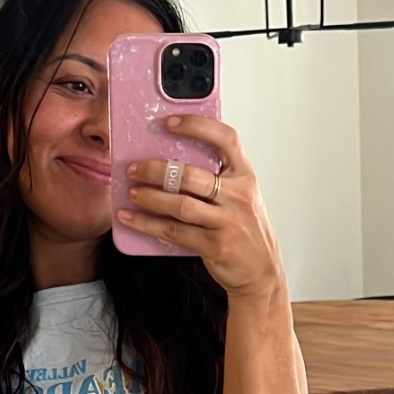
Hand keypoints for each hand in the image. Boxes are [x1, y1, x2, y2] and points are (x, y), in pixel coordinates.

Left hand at [117, 116, 285, 298]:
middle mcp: (238, 195)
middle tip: (134, 168)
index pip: (225, 139)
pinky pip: (174, 231)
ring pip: (180, 204)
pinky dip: (148, 224)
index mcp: (245, 176)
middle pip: (190, 174)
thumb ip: (217, 178)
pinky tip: (131, 218)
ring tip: (132, 192)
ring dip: (150, 197)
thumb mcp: (240, 196)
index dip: (197, 125)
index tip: (169, 122)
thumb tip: (169, 162)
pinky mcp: (215, 245)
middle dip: (156, 170)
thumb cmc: (245, 230)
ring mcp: (228, 221)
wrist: (261, 272)